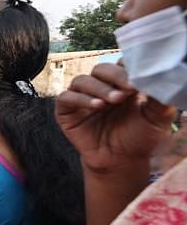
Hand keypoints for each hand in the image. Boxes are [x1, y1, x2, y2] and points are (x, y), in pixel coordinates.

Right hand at [56, 63, 176, 173]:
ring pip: (82, 80)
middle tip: (128, 90)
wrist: (121, 161)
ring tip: (113, 101)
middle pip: (100, 69)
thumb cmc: (139, 137)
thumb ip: (158, 96)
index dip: (127, 66)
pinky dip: (80, 99)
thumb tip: (155, 77)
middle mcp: (100, 86)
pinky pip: (66, 97)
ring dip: (98, 88)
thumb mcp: (156, 117)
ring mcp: (82, 96)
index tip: (139, 77)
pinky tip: (96, 107)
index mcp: (122, 82)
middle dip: (114, 77)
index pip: (120, 63)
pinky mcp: (66, 110)